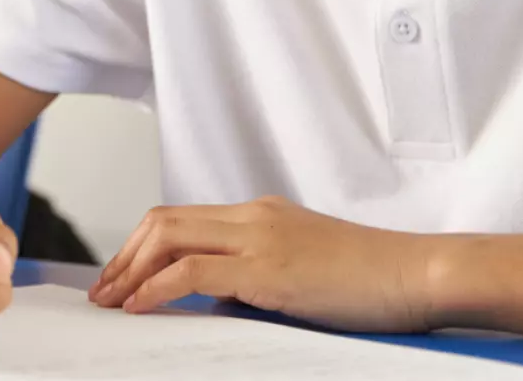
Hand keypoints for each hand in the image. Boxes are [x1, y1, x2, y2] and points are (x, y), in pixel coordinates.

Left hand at [90, 197, 440, 333]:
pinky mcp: (268, 268)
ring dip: (130, 270)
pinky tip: (140, 307)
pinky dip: (156, 288)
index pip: (182, 218)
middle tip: (103, 292)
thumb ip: (255, 280)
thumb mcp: (302, 274)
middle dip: (123, 256)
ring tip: (111, 302)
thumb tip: (213, 301)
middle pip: (162, 220)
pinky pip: (191, 272)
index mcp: (260, 214)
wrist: (420, 274)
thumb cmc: (372, 281)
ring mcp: (259, 237)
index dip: (141, 247)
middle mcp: (253, 216)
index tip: (120, 278)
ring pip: (168, 237)